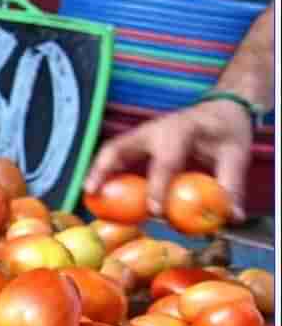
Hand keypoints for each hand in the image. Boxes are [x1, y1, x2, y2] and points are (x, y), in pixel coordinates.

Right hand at [84, 98, 252, 221]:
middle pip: (119, 146)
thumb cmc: (227, 131)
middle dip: (103, 169)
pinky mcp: (138, 142)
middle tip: (93, 192)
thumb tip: (232, 216)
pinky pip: (116, 156)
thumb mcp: (237, 154)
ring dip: (96, 171)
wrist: (220, 109)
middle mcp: (155, 129)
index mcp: (180, 130)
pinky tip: (99, 192)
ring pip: (111, 150)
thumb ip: (231, 184)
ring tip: (87, 195)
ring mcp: (142, 134)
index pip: (164, 161)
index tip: (154, 212)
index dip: (157, 187)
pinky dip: (104, 172)